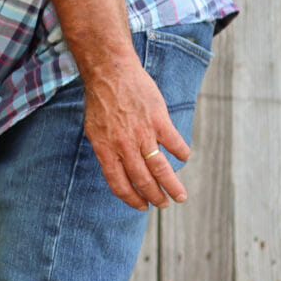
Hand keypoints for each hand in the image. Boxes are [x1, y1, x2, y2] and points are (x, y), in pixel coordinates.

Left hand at [83, 60, 189, 209]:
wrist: (110, 73)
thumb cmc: (101, 101)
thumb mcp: (95, 130)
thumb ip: (108, 150)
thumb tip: (120, 170)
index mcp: (105, 149)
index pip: (118, 183)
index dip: (131, 198)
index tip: (141, 206)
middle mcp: (123, 145)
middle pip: (142, 179)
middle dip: (155, 196)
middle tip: (164, 204)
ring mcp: (142, 133)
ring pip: (160, 168)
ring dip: (172, 185)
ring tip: (180, 197)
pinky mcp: (158, 120)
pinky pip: (174, 143)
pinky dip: (182, 153)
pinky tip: (184, 158)